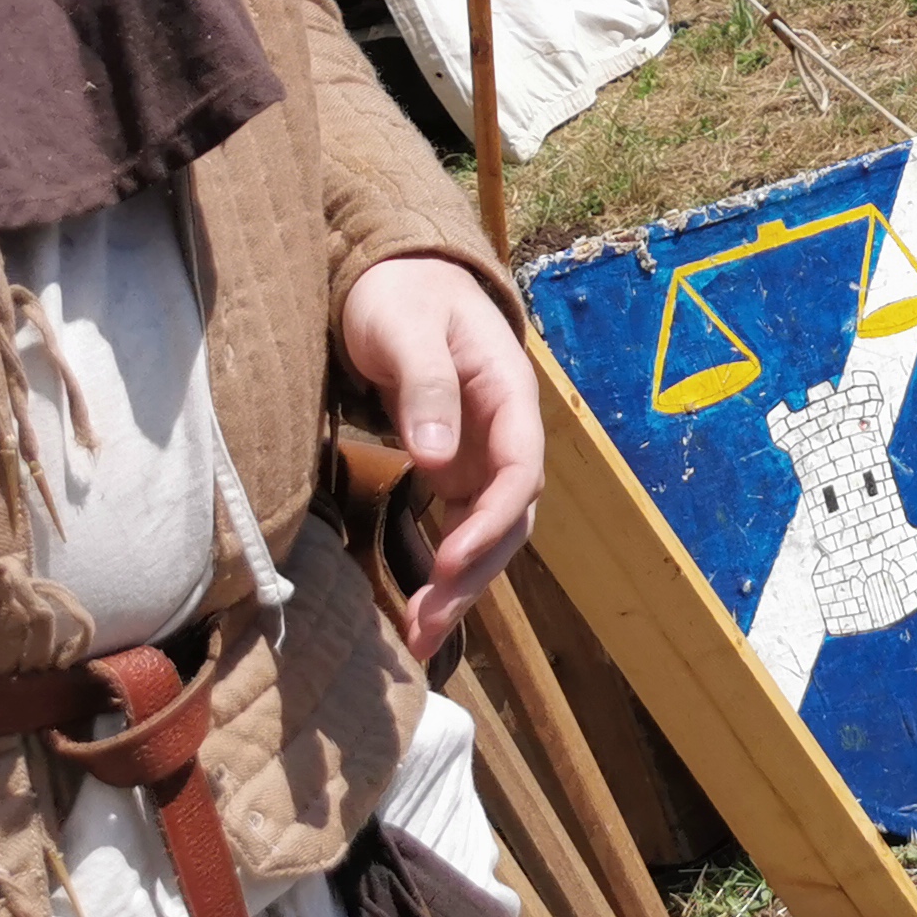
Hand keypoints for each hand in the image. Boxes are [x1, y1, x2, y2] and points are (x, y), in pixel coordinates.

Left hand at [340, 255, 543, 660]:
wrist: (397, 277)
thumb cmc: (402, 295)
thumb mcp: (407, 328)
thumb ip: (426, 386)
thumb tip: (438, 458)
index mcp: (509, 395)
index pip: (520, 470)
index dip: (492, 521)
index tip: (448, 562)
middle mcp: (505, 434)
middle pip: (511, 517)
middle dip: (475, 576)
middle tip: (427, 625)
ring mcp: (482, 455)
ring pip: (489, 534)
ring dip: (462, 588)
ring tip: (419, 639)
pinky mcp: (454, 469)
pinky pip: (458, 529)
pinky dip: (442, 572)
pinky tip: (414, 609)